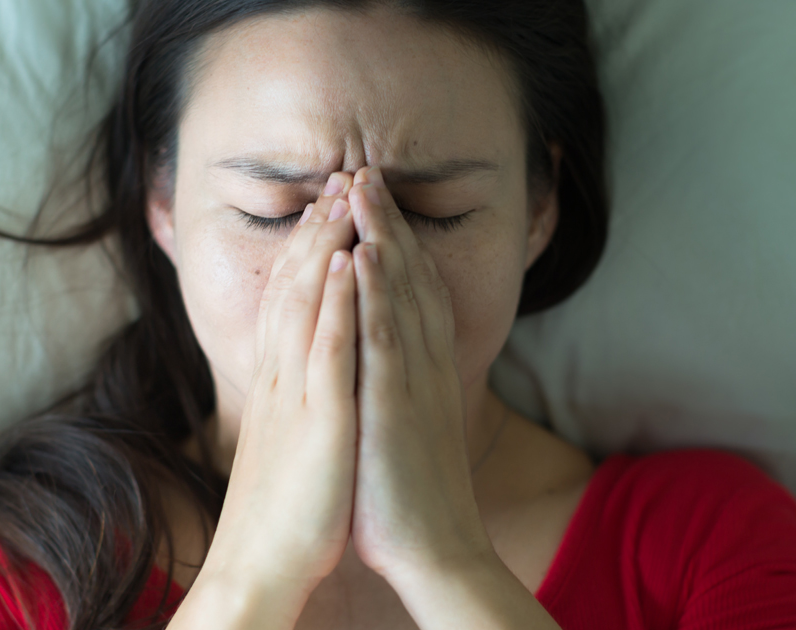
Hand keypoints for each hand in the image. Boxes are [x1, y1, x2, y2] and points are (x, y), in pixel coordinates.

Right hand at [184, 172, 359, 625]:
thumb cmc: (280, 510)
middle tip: (341, 178)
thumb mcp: (282, 440)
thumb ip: (289, 399)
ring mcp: (298, 396)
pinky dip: (338, 302)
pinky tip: (353, 263)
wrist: (259, 565)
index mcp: (278, 384)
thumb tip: (296, 375)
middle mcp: (282, 378)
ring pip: (309, 304)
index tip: (329, 210)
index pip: (290, 302)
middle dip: (319, 230)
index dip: (308, 251)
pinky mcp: (319, 421)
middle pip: (296, 289)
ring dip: (327, 246)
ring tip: (346, 196)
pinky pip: (328, 351)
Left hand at [346, 166, 493, 579]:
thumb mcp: (405, 424)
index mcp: (422, 371)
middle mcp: (422, 367)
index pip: (408, 292)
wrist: (434, 551)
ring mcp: (411, 383)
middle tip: (364, 170)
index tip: (371, 202)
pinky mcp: (395, 407)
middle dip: (386, 222)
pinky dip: (379, 292)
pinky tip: (367, 254)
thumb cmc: (409, 493)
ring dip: (382, 236)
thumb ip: (397, 384)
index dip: (392, 242)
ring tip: (362, 186)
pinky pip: (386, 340)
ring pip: (399, 295)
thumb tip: (381, 359)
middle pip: (407, 279)